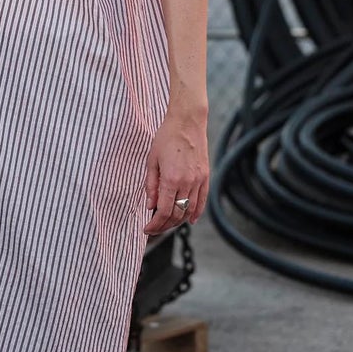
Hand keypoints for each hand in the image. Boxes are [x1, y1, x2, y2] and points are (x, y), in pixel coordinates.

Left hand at [143, 107, 208, 236]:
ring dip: (178, 222)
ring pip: (190, 210)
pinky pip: (202, 201)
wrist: (187, 122)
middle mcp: (187, 182)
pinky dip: (196, 213)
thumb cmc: (166, 138)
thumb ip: (150, 185)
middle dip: (164, 226)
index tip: (147, 228)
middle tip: (154, 229)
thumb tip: (150, 206)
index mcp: (171, 179)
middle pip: (177, 214)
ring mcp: (198, 180)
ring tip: (167, 224)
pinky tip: (189, 220)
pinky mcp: (205, 177)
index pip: (163, 211)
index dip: (155, 224)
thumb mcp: (152, 160)